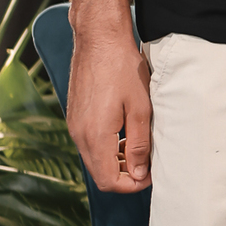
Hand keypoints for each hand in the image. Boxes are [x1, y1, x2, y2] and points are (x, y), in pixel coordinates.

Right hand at [66, 26, 151, 192]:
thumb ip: (139, 144)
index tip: (150, 175)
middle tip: (148, 164)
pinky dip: (107, 148)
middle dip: (125, 176)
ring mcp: (74, 125)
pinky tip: (124, 134)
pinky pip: (89, 144)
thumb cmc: (123, 69)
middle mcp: (79, 135)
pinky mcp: (75, 117)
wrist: (99, 40)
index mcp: (95, 135)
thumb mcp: (140, 108)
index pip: (108, 181)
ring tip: (138, 148)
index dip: (131, 185)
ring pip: (94, 160)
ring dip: (116, 162)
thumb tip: (139, 174)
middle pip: (99, 174)